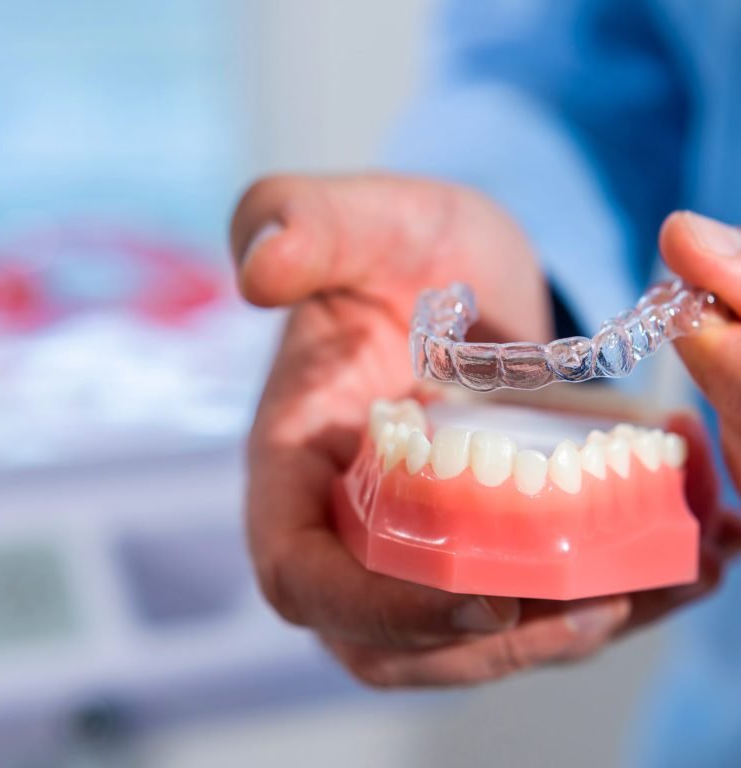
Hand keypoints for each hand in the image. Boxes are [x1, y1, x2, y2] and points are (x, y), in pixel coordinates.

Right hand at [230, 175, 736, 686]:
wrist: (458, 272)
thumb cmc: (396, 247)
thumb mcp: (357, 220)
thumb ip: (294, 224)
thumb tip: (260, 271)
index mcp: (294, 465)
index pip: (301, 575)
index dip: (376, 611)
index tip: (481, 598)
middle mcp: (345, 521)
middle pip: (389, 639)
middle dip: (487, 644)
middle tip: (594, 605)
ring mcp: (411, 541)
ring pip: (463, 638)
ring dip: (555, 635)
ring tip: (651, 586)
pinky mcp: (472, 541)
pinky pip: (520, 604)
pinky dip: (596, 605)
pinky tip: (677, 568)